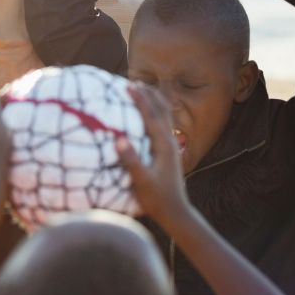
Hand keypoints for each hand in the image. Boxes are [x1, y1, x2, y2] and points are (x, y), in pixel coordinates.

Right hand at [116, 84, 192, 228]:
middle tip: (132, 81)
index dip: (140, 99)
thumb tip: (119, 138)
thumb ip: (131, 160)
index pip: (151, 115)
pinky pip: (162, 124)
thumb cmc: (157, 199)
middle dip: (147, 94)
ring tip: (141, 90)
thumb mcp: (142, 181)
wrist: (176, 212)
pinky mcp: (169, 151)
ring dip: (153, 100)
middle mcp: (170, 141)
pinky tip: (147, 114)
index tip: (128, 84)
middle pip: (161, 110)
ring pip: (164, 115)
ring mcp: (171, 145)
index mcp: (163, 145)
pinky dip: (155, 112)